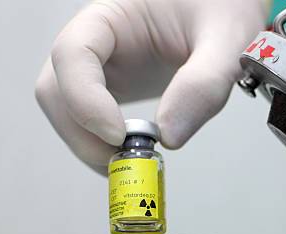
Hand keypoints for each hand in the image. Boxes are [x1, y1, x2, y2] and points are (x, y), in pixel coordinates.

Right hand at [36, 0, 267, 170]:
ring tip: (134, 166)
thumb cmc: (224, 10)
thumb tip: (169, 137)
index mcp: (114, 15)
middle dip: (83, 133)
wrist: (227, 14)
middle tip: (124, 163)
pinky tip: (134, 159)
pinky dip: (103, 148)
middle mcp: (98, 41)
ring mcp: (103, 68)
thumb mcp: (227, 39)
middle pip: (57, 89)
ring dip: (90, 146)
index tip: (118, 134)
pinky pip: (89, 123)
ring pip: (67, 111)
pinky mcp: (114, 90)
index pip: (73, 53)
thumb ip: (205, 83)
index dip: (85, 99)